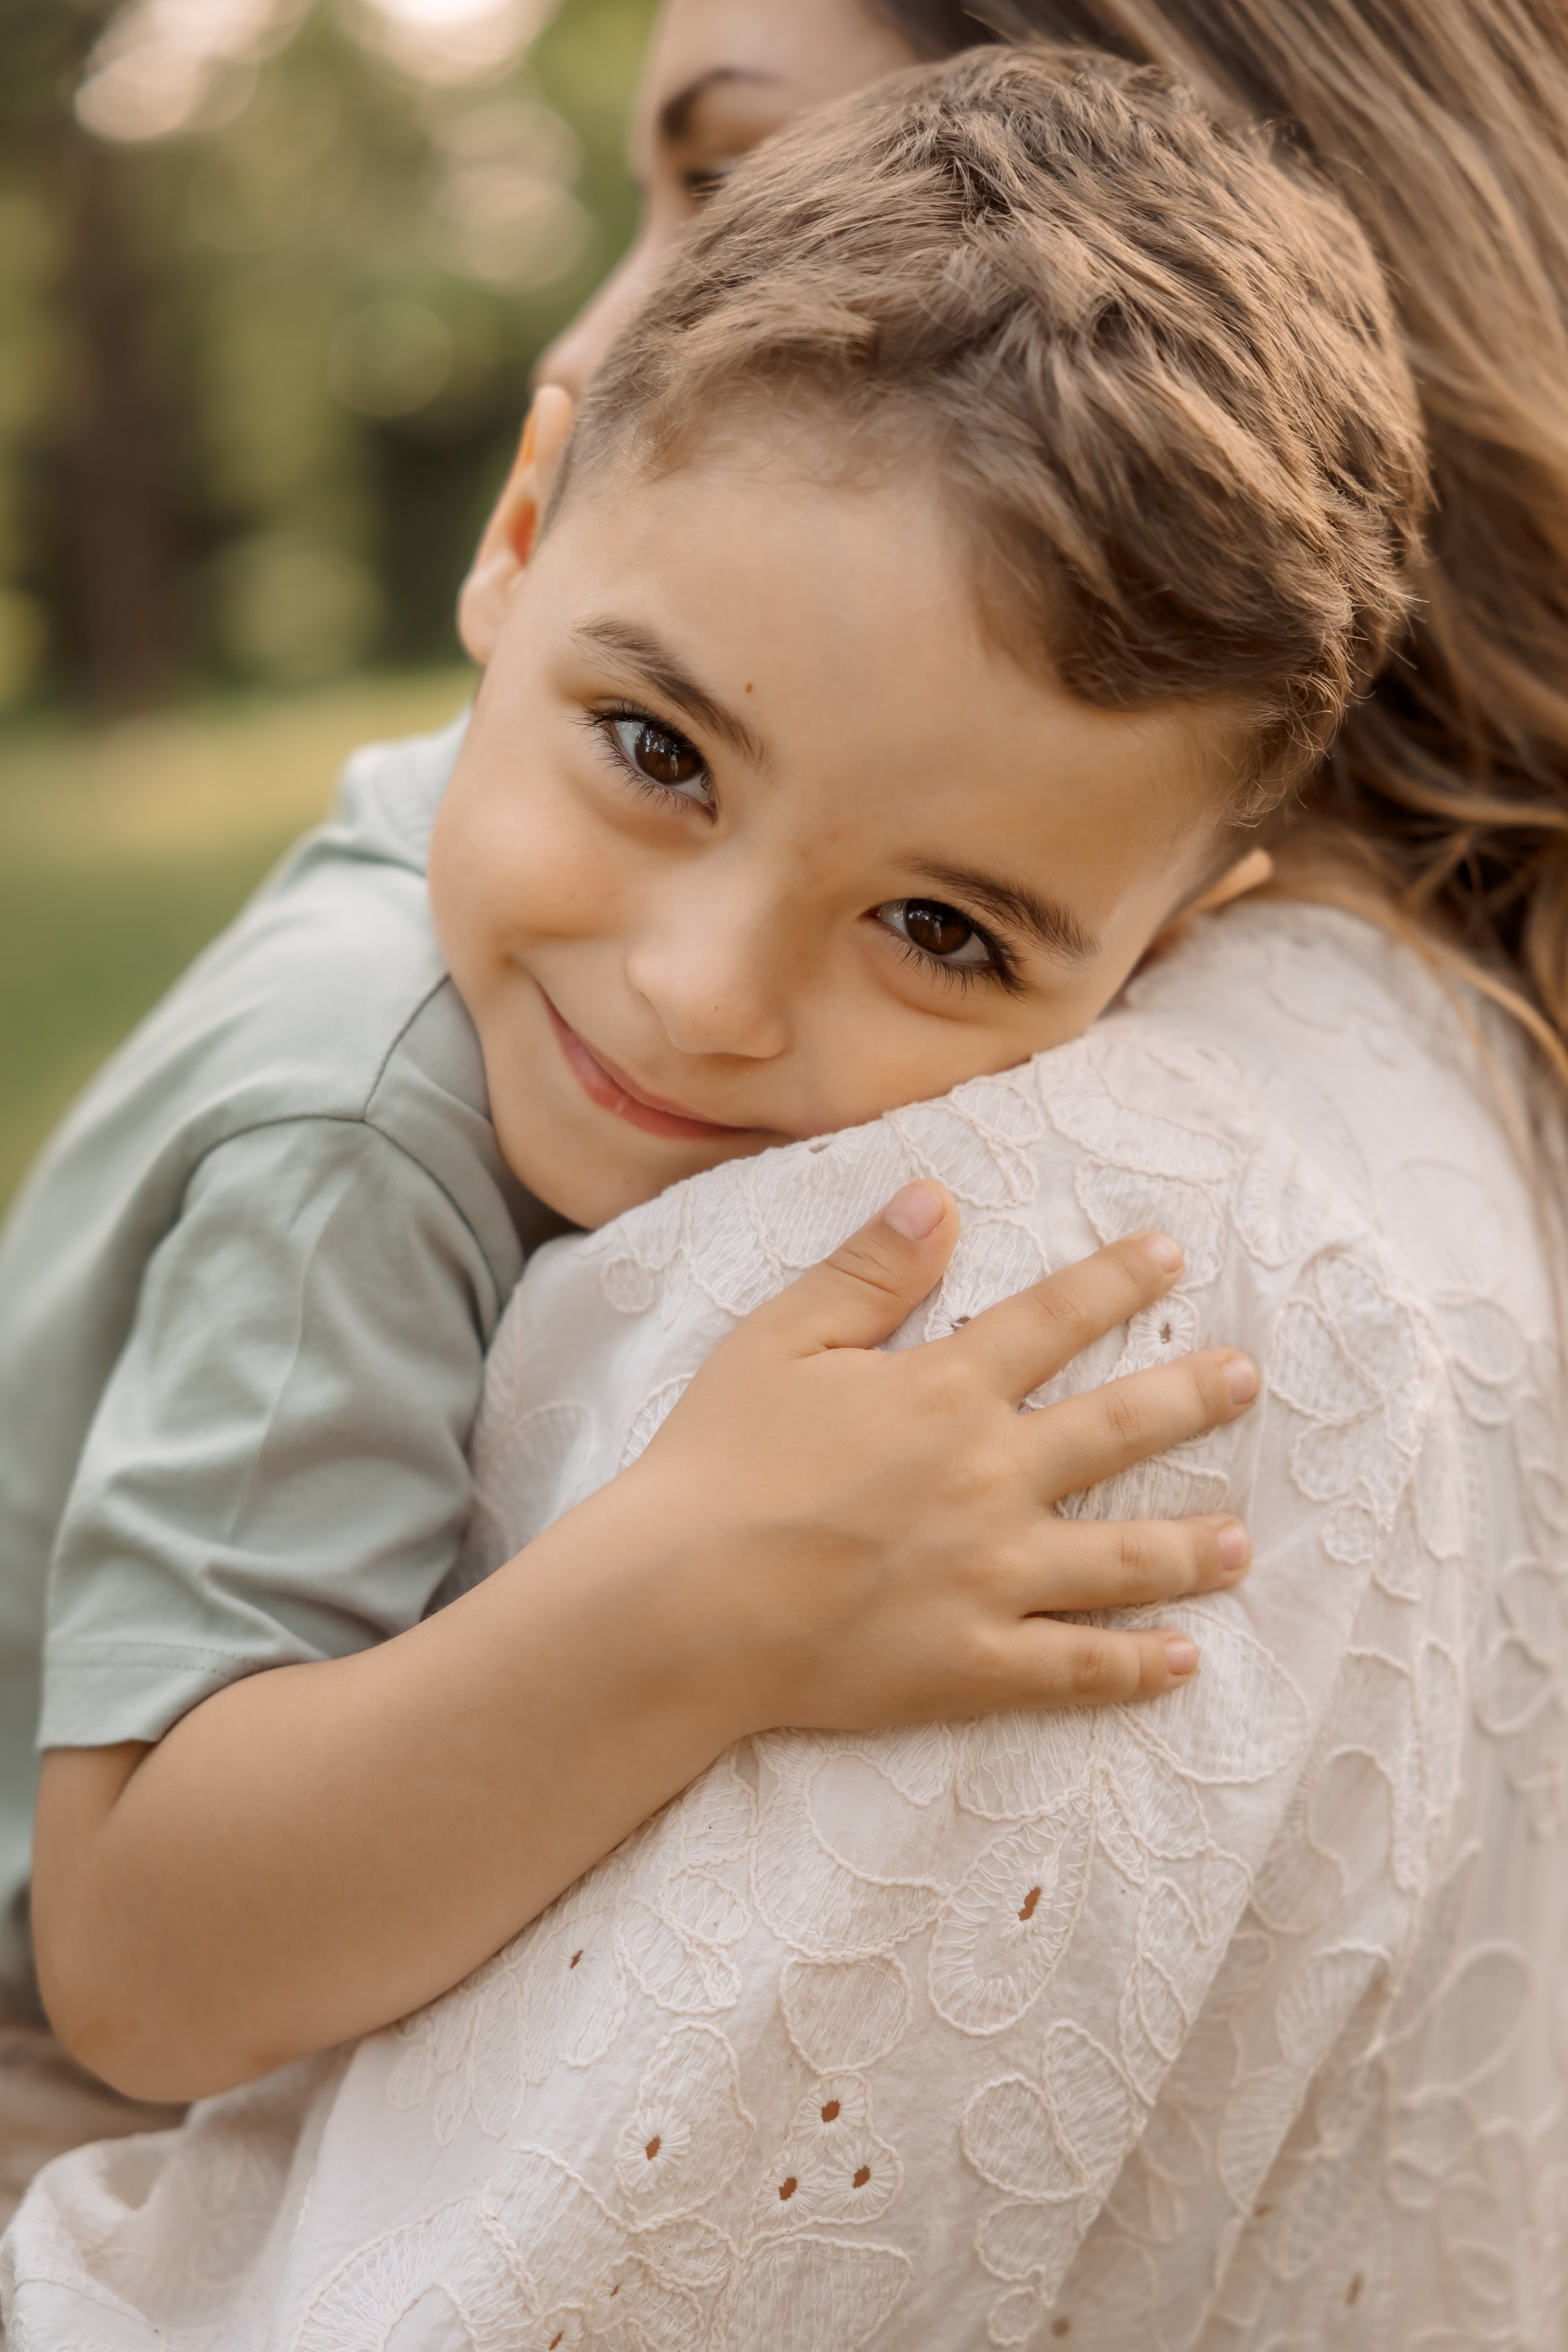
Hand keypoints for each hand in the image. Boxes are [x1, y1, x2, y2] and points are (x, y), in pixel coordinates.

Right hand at [627, 1180, 1256, 1733]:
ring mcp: (992, 1577)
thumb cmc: (716, 1464)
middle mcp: (990, 1477)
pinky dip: (1136, 1667)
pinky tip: (1183, 1663)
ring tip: (1242, 1543)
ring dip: (1193, 1547)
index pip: (1052, 1319)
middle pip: (1119, 1429)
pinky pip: (1076, 1668)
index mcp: (944, 1391)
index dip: (1115, 1281)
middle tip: (1246, 1380)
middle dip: (1191, 1398)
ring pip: (1123, 1557)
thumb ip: (868, 1270)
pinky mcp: (973, 1661)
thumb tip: (939, 1196)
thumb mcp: (779, 1339)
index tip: (1170, 1255)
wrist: (683, 1602)